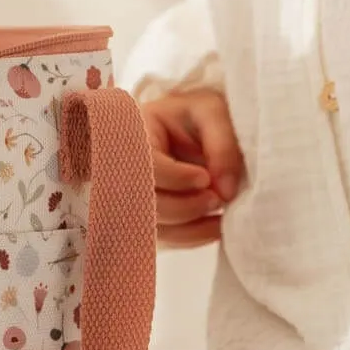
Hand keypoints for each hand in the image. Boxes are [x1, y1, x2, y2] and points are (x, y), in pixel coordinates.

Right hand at [141, 87, 245, 250]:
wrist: (198, 125)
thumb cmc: (200, 113)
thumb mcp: (212, 112)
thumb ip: (222, 145)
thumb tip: (226, 191)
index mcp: (131, 132)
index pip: (142, 164)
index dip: (174, 178)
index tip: (206, 178)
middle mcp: (122, 166)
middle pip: (140, 201)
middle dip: (183, 207)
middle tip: (217, 199)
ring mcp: (131, 193)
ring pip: (149, 226)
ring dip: (189, 227)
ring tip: (220, 215)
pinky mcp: (146, 215)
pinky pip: (161, 238)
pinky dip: (190, 237)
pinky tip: (213, 227)